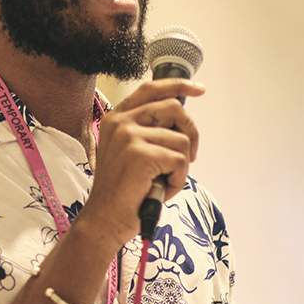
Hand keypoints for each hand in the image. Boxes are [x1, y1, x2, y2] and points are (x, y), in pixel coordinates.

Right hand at [74, 78, 204, 249]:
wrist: (105, 218)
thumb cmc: (123, 190)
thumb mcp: (130, 151)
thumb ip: (147, 130)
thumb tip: (180, 119)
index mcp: (117, 117)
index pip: (152, 89)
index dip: (178, 85)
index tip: (198, 89)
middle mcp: (121, 122)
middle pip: (175, 108)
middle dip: (191, 133)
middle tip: (189, 156)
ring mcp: (129, 136)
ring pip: (181, 140)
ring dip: (181, 166)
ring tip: (163, 181)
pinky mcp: (140, 155)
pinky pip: (180, 161)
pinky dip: (178, 180)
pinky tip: (162, 189)